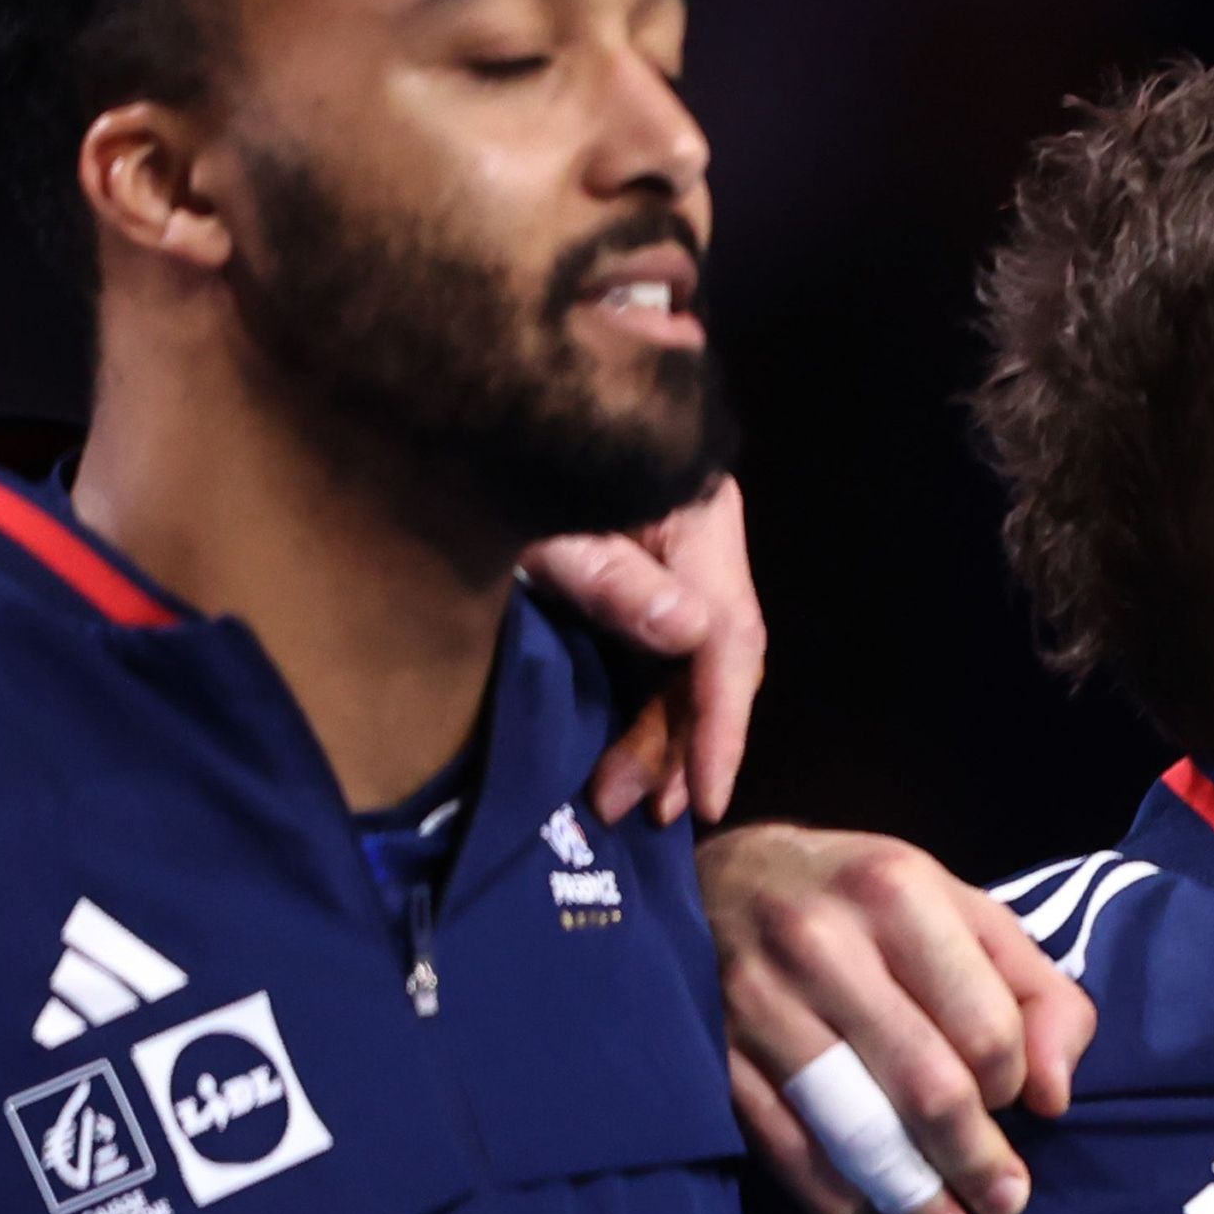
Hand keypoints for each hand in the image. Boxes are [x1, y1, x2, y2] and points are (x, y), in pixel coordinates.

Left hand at [530, 474, 764, 825]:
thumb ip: (610, 576)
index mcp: (698, 523)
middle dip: (680, 745)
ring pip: (689, 666)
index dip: (720, 728)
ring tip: (621, 797)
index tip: (705, 800)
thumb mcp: (543, 522)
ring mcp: (675, 560)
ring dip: (661, 736)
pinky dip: (643, 705)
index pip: (728, 640)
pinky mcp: (640, 572)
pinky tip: (623, 749)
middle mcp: (702, 546)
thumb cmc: (506, 455)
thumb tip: (687, 631)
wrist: (485, 403)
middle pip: (713, 663)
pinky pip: (660, 653)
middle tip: (632, 809)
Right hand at [703, 822, 1094, 1213]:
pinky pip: (781, 1146)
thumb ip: (1036, 992)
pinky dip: (826, 1202)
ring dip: (906, 1198)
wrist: (716, 880)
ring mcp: (757, 1001)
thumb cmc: (864, 905)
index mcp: (899, 895)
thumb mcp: (963, 912)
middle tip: (1003, 1205)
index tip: (1016, 1106)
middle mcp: (822, 944)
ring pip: (851, 1128)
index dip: (1013, 1084)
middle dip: (974, 1162)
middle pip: (925, 1085)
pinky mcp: (712, 1052)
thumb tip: (1054, 1098)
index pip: (986, 1027)